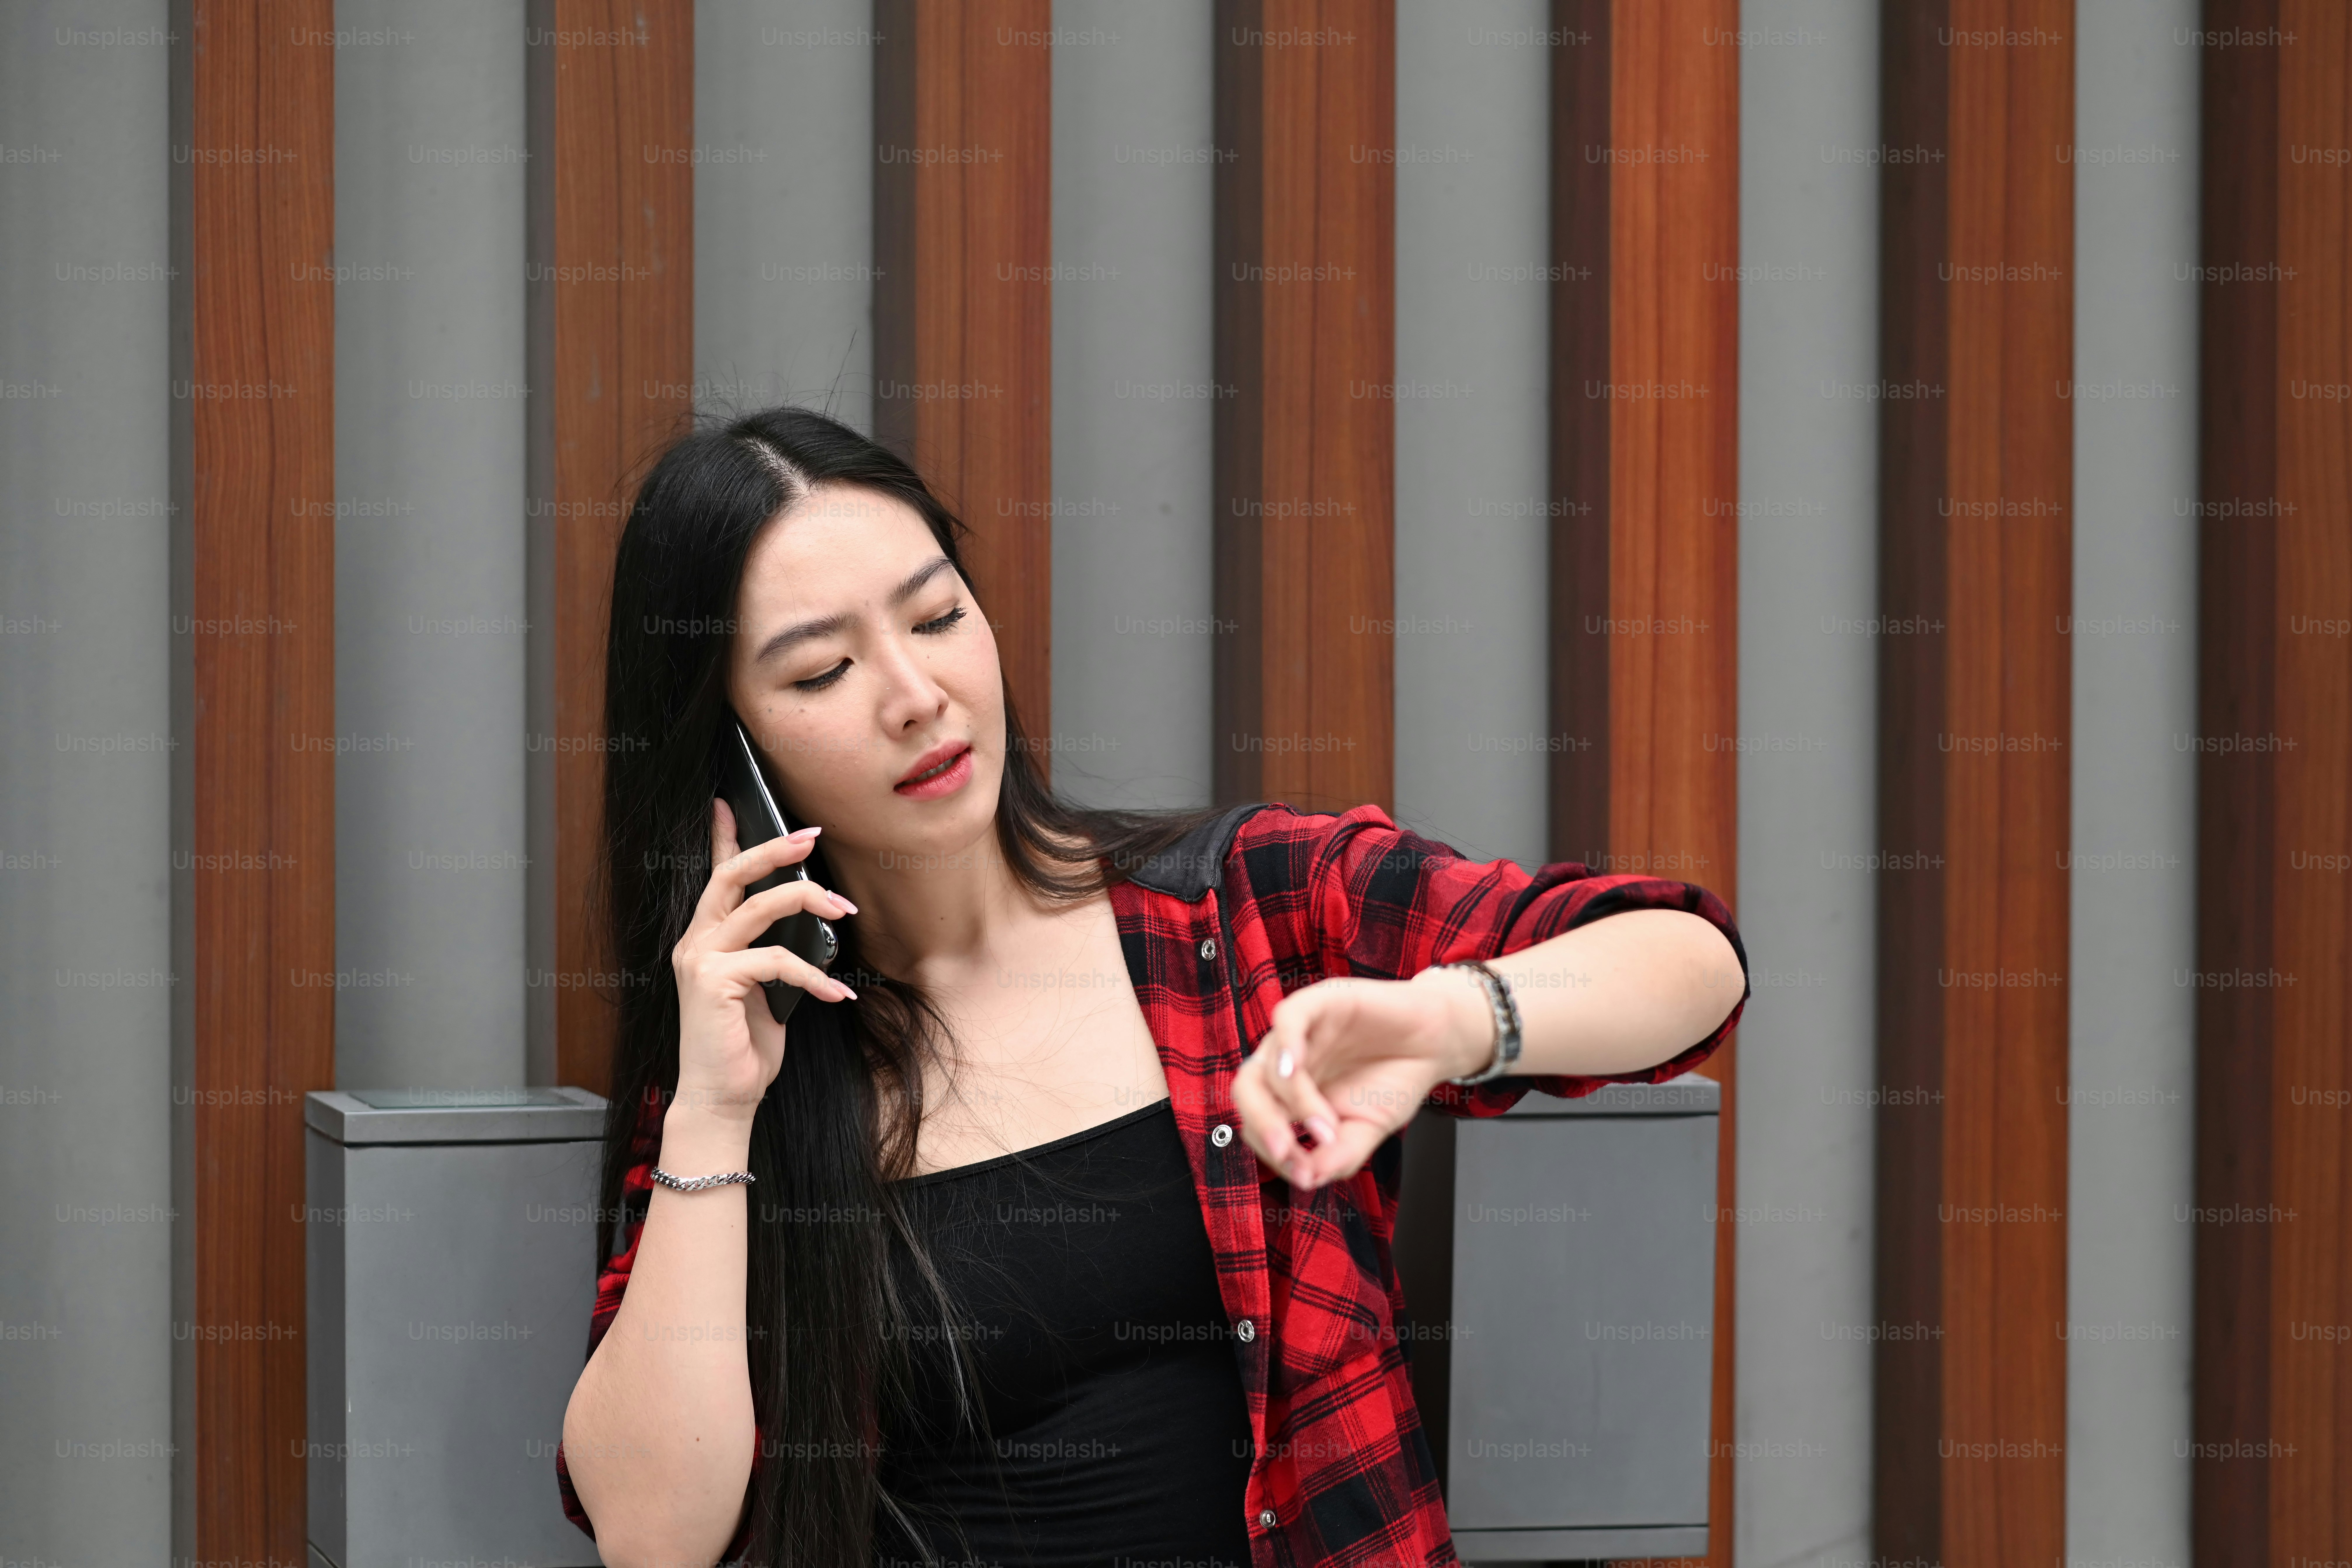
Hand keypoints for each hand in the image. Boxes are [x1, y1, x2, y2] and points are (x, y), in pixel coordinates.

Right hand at [670, 797, 858, 1124]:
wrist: (723, 1096)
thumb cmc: (745, 1044)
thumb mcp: (765, 988)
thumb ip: (772, 953)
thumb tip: (808, 923)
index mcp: (706, 938)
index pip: (715, 876)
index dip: (724, 838)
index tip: (729, 802)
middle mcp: (695, 942)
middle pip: (732, 876)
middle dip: (773, 850)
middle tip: (811, 837)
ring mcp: (700, 960)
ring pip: (758, 908)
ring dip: (808, 902)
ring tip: (845, 910)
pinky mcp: (712, 982)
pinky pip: (775, 960)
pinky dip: (813, 975)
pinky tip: (838, 993)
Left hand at [1230, 968, 1493, 1188]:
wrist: (1437, 1044)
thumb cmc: (1395, 1081)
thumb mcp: (1367, 1131)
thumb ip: (1336, 1156)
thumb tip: (1306, 1180)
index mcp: (1290, 1095)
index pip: (1258, 1123)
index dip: (1272, 1152)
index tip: (1304, 1173)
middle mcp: (1287, 1063)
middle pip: (1247, 1091)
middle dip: (1262, 1126)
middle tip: (1288, 1152)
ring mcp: (1301, 1032)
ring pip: (1267, 1063)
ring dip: (1292, 1101)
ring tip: (1327, 1126)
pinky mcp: (1321, 1001)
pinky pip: (1289, 1017)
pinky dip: (1286, 1042)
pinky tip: (1296, 1066)